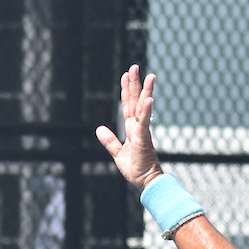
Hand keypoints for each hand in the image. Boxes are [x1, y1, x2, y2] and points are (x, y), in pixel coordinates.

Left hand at [94, 66, 163, 190]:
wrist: (145, 181)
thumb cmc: (136, 169)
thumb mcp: (117, 153)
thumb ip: (109, 141)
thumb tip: (99, 129)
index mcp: (132, 129)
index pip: (128, 105)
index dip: (126, 90)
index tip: (126, 75)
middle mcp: (138, 126)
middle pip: (135, 100)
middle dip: (135, 84)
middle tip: (135, 67)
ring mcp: (142, 131)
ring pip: (143, 107)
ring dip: (146, 91)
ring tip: (150, 76)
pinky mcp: (144, 138)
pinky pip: (144, 121)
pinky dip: (146, 109)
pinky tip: (149, 98)